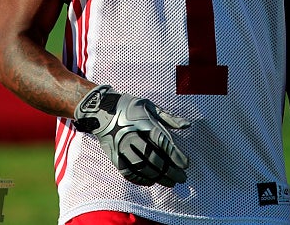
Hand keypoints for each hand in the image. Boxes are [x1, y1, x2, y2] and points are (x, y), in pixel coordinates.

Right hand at [74, 85, 189, 186]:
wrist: (102, 111)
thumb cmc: (130, 107)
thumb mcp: (150, 106)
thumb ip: (169, 118)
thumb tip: (188, 125)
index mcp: (143, 122)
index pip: (162, 140)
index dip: (175, 154)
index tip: (186, 164)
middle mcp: (132, 136)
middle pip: (153, 157)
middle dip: (169, 170)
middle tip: (182, 178)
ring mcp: (121, 147)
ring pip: (141, 167)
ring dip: (158, 177)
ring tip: (171, 182)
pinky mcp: (114, 156)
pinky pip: (128, 172)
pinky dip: (141, 179)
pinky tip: (151, 181)